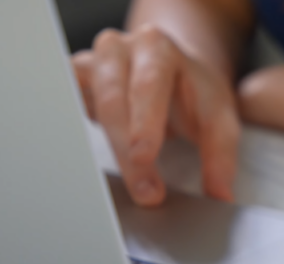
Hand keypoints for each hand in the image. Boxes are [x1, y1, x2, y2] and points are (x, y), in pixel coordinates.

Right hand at [72, 26, 238, 205]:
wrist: (174, 72)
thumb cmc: (194, 93)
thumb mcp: (219, 118)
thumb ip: (221, 155)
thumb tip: (220, 195)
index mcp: (157, 48)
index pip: (148, 84)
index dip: (144, 122)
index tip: (144, 156)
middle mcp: (118, 49)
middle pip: (113, 100)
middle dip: (127, 151)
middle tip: (146, 192)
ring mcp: (91, 64)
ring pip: (86, 109)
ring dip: (104, 151)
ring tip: (121, 187)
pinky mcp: (74, 84)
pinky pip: (63, 108)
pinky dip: (73, 137)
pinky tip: (84, 164)